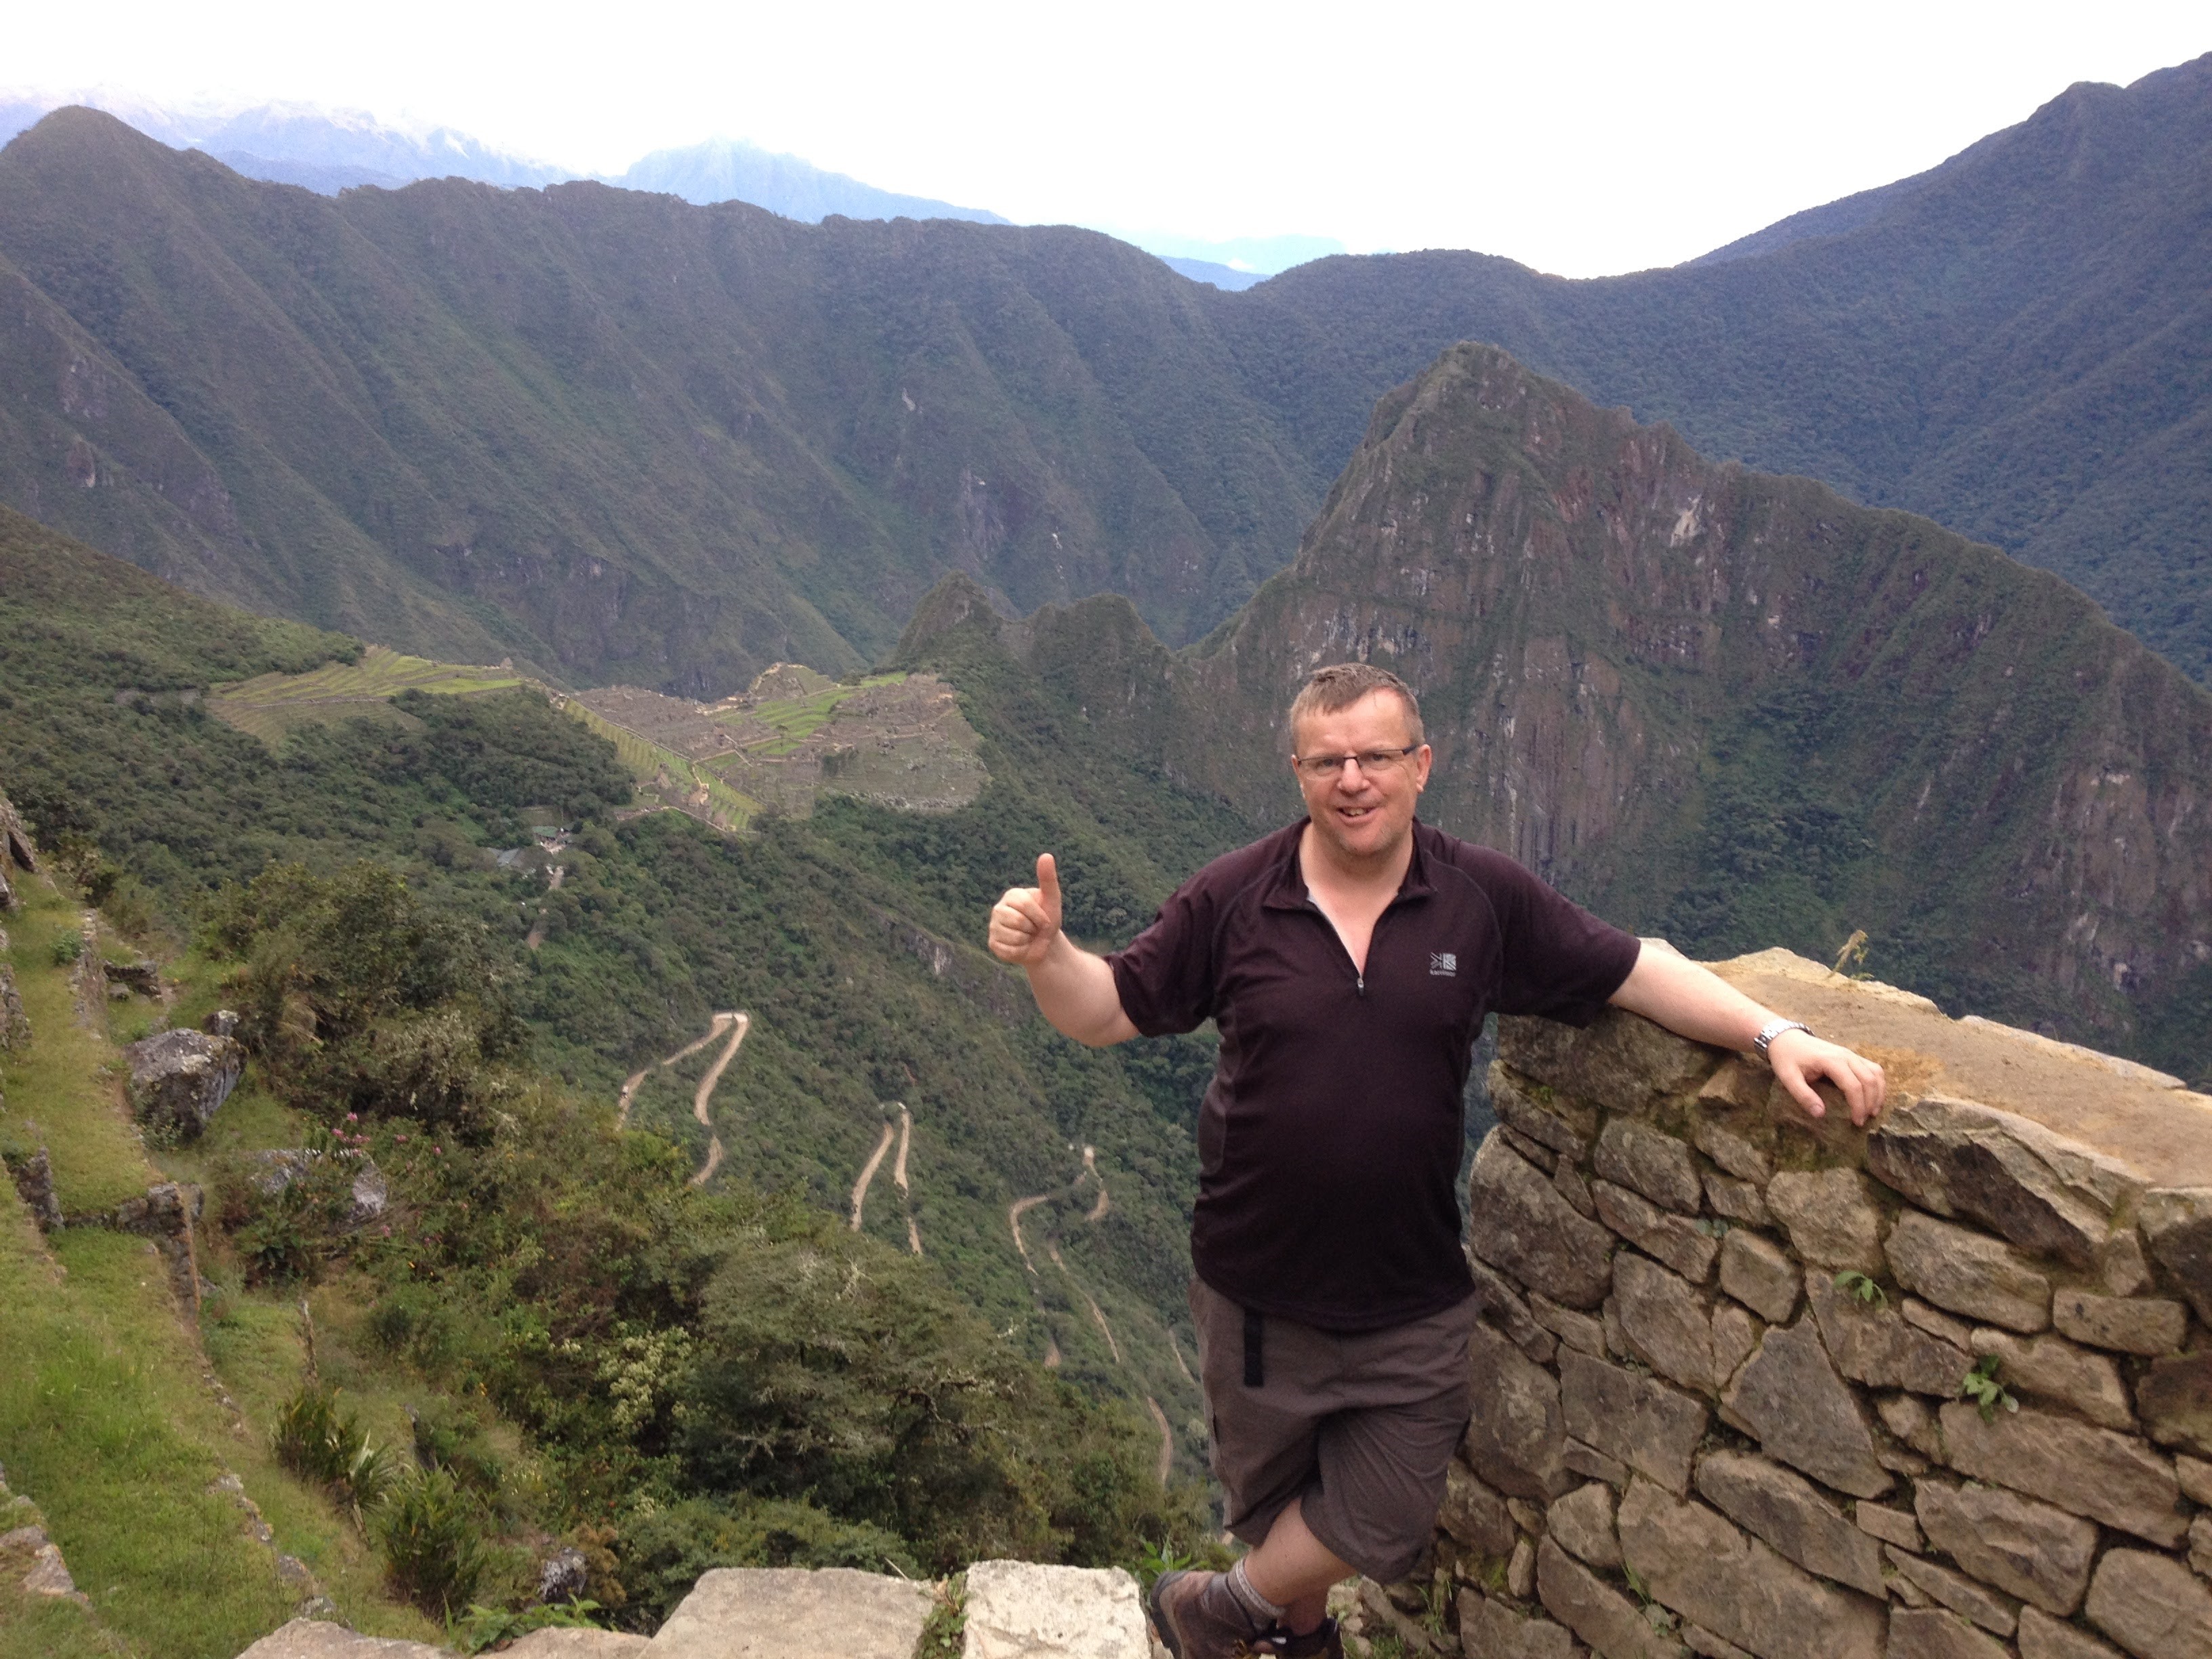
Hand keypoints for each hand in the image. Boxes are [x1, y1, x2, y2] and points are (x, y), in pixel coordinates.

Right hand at [989, 853, 1062, 967]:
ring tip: (1028, 937)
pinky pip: (1008, 950)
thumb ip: (1048, 879)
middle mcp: (999, 909)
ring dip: (1027, 941)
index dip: (1040, 917)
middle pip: (1018, 922)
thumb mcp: (1052, 900)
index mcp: (1012, 895)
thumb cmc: (1047, 920)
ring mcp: (993, 926)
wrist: (1045, 945)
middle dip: (1033, 929)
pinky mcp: (993, 944)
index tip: (1045, 920)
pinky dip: (1020, 952)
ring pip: (1014, 937)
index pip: (1025, 906)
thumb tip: (1046, 855)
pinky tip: (1021, 947)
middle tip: (1034, 929)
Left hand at [1768, 1029, 1886, 1125]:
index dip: (1858, 1105)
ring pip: (1876, 1072)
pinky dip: (1878, 1083)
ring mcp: (1850, 1054)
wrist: (1786, 1038)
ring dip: (1878, 1093)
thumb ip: (1803, 1096)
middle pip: (1869, 1080)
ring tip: (1873, 1111)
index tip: (1856, 1122)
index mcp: (1831, 1060)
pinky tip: (1873, 1096)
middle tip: (1864, 1121)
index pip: (1853, 1085)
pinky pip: (1873, 1068)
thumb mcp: (1788, 1078)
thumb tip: (1820, 1114)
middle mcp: (1845, 1055)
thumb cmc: (1786, 1058)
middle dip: (1870, 1102)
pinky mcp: (1851, 1055)